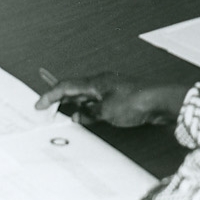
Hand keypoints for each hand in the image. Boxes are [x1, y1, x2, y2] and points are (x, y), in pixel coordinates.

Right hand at [34, 72, 185, 127]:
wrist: (161, 101)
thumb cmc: (135, 102)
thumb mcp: (107, 111)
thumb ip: (90, 113)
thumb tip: (78, 115)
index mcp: (96, 81)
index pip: (66, 86)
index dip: (50, 95)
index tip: (38, 105)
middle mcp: (102, 82)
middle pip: (75, 89)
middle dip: (58, 98)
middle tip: (44, 109)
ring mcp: (111, 89)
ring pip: (85, 96)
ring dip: (73, 105)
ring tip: (60, 115)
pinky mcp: (119, 97)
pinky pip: (96, 102)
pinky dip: (86, 109)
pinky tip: (85, 118)